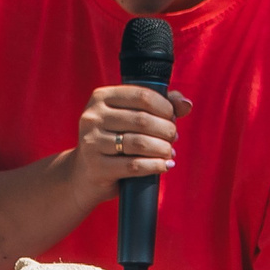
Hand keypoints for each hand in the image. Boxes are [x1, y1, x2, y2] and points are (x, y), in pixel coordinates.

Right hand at [71, 84, 189, 203]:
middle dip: (166, 130)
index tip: (173, 118)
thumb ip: (158, 106)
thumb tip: (186, 104)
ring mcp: (92, 142)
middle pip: (142, 120)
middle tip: (173, 138)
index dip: (165, 107)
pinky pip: (134, 166)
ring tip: (170, 152)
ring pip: (140, 143)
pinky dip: (155, 165)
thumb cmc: (113, 141)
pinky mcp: (97, 167)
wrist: (83, 174)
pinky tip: (165, 166)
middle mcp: (93, 116)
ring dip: (163, 148)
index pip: (142, 95)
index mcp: (101, 97)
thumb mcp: (129, 118)